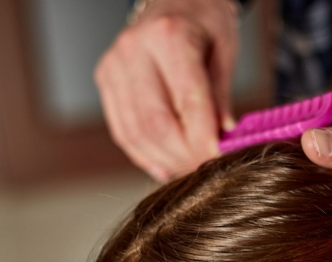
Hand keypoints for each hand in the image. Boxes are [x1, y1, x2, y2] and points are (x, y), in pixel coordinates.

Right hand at [95, 0, 238, 180]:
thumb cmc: (204, 21)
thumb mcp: (225, 50)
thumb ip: (222, 96)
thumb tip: (224, 140)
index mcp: (169, 36)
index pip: (187, 101)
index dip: (203, 138)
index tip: (220, 160)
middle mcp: (134, 50)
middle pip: (156, 123)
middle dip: (184, 155)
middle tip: (207, 171)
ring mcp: (114, 66)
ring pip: (135, 133)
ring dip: (164, 160)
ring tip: (189, 169)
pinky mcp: (105, 80)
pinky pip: (122, 130)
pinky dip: (144, 155)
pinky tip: (166, 165)